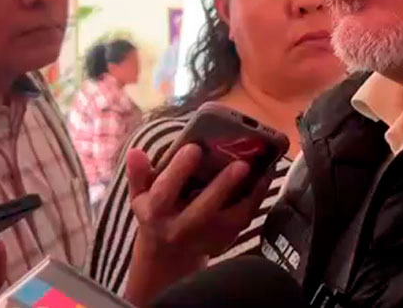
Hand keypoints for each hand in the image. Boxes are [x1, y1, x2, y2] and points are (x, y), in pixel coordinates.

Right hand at [124, 145, 270, 305]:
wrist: (167, 254)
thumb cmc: (156, 213)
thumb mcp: (141, 196)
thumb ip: (139, 174)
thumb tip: (136, 151)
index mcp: (155, 213)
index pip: (164, 192)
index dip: (178, 170)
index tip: (194, 148)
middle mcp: (179, 229)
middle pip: (202, 210)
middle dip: (222, 187)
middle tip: (241, 163)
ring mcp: (204, 239)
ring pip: (231, 219)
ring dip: (250, 194)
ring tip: (263, 168)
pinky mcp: (224, 242)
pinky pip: (244, 220)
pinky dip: (257, 199)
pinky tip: (265, 177)